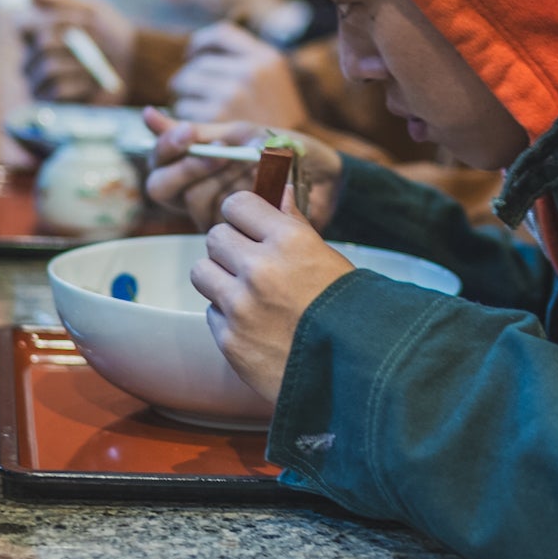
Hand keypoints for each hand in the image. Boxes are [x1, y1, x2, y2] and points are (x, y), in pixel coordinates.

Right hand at [17, 0, 136, 103]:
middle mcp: (30, 58)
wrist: (135, 65)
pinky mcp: (51, 104)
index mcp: (34, 33)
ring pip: (49, 68)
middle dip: (76, 41)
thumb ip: (62, 0)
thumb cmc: (110, 34)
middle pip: (42, 44)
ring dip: (81, 64)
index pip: (21, 24)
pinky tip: (92, 83)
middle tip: (96, 43)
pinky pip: (58, 90)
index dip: (51, 21)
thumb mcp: (91, 9)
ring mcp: (37, 82)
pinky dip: (81, 84)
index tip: (77, 19)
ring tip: (96, 64)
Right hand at [143, 108, 343, 230]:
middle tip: (218, 157)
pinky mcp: (236, 234)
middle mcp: (198, 190)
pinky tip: (266, 188)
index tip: (188, 133)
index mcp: (195, 162)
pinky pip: (222, 222)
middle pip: (161, 187)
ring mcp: (215, 213)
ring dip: (220, 181)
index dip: (166, 146)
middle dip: (187, 169)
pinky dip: (245, 199)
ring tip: (250, 169)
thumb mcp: (243, 133)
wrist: (328, 175)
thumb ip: (199, 131)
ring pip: (192, 202)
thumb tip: (147, 115)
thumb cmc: (286, 151)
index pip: (158, 159)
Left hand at [170, 23, 309, 126]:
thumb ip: (242, 61)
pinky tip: (201, 131)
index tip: (193, 55)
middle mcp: (250, 72)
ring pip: (185, 84)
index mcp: (267, 59)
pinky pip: (182, 109)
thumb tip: (192, 52)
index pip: (221, 34)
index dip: (201, 43)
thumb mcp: (273, 82)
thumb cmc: (278, 121)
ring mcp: (233, 95)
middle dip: (190, 79)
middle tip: (195, 96)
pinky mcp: (216, 119)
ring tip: (201, 113)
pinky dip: (184, 122)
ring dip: (184, 98)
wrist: (294, 160)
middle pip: (197, 63)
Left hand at [190, 188, 353, 401]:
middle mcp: (260, 269)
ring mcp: (240, 306)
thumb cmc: (347, 308)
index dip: (242, 213)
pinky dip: (227, 315)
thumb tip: (279, 192)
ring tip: (245, 290)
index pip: (237, 204)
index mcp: (289, 241)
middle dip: (230, 246)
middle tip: (248, 260)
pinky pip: (211, 312)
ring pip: (201, 272)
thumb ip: (294, 225)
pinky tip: (255, 322)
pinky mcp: (229, 339)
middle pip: (214, 236)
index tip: (247, 223)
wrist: (355, 366)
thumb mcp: (327, 256)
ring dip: (219, 278)